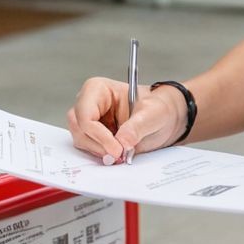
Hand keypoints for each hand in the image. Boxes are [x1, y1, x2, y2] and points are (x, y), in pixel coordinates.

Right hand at [67, 78, 186, 163]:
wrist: (164, 119)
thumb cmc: (158, 108)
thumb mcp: (153, 113)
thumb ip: (137, 126)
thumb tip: (121, 141)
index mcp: (99, 89)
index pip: (86, 113)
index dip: (98, 134)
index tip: (117, 148)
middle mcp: (89, 103)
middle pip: (79, 128)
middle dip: (97, 144)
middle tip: (118, 155)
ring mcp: (89, 120)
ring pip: (80, 140)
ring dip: (99, 151)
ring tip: (121, 153)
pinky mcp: (92, 136)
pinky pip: (87, 149)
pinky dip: (100, 154)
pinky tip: (116, 154)